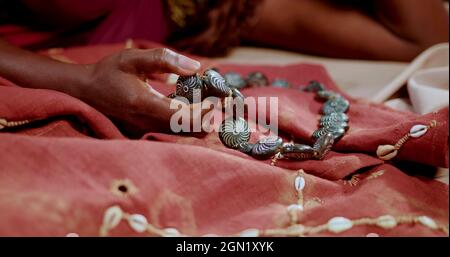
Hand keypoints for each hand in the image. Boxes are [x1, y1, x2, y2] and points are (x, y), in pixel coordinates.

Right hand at [79, 48, 209, 135]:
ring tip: (206, 104)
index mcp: (144, 105)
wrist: (84, 91)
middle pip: (185, 131)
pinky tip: (189, 109)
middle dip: (205, 119)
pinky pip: (169, 132)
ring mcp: (143, 131)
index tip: (214, 101)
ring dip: (197, 122)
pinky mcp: (142, 133)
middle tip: (216, 103)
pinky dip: (184, 123)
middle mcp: (145, 124)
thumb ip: (164, 60)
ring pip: (179, 133)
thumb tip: (195, 67)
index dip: (203, 113)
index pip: (182, 118)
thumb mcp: (133, 59)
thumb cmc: (107, 73)